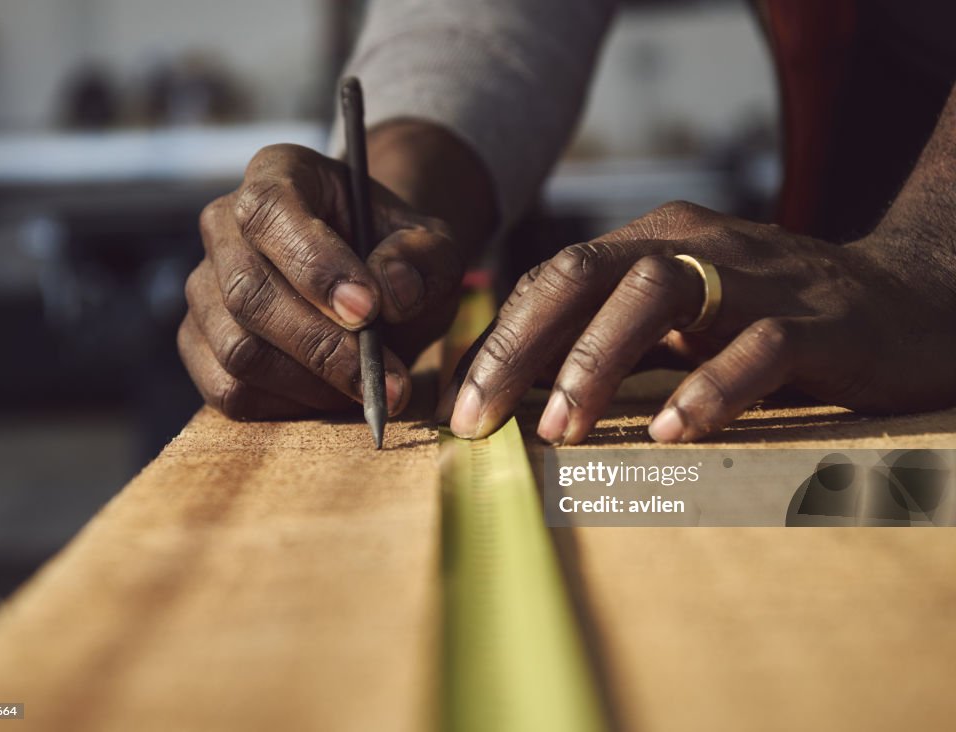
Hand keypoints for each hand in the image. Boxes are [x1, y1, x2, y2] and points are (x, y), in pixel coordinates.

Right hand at [179, 143, 464, 418]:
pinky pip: (229, 390)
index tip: (368, 310)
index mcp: (278, 175)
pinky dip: (286, 406)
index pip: (270, 212)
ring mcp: (204, 287)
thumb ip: (423, 259)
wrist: (376, 288)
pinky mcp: (200, 343)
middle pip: (248, 292)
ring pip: (238, 349)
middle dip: (321, 344)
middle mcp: (224, 224)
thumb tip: (391, 293)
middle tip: (385, 376)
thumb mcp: (433, 247)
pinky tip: (331, 395)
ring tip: (368, 385)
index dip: (314, 265)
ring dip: (311, 382)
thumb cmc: (398, 257)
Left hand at [444, 200, 955, 442]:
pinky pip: (757, 345)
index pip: (554, 279)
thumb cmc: (771, 318)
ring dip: (598, 362)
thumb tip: (514, 391)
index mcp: (654, 241)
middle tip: (481, 420)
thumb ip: (610, 341)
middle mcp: (695, 244)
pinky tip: (670, 433)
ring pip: (659, 294)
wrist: (907, 299)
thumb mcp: (681, 320)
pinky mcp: (820, 319)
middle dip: (521, 347)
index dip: (498, 340)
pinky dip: (709, 388)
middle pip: (585, 273)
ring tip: (563, 430)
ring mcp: (759, 276)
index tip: (460, 407)